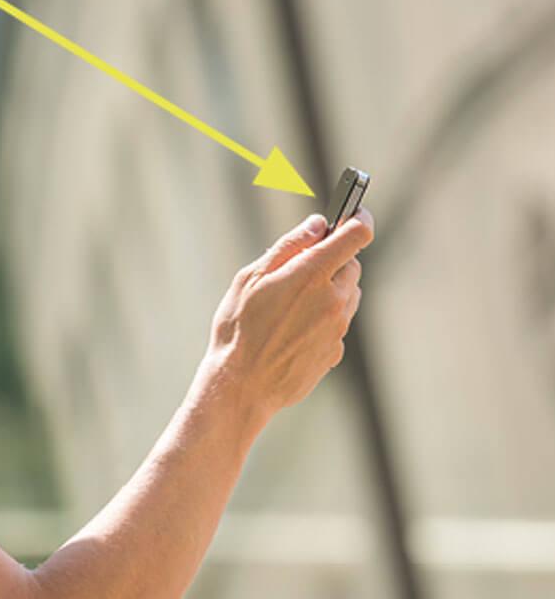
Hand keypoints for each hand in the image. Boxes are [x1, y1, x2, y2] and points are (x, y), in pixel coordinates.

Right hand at [203, 207, 374, 418]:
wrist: (241, 386)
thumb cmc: (238, 329)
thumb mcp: (251, 278)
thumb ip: (288, 247)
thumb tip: (317, 225)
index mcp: (312, 275)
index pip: (356, 235)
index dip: (359, 218)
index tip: (354, 212)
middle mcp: (334, 300)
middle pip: (352, 265)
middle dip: (332, 261)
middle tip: (299, 269)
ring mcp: (338, 329)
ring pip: (348, 296)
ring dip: (330, 291)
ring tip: (291, 305)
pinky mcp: (335, 352)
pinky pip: (337, 324)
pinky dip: (323, 320)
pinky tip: (291, 331)